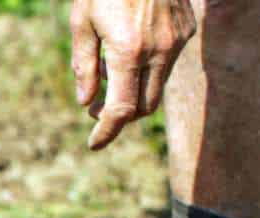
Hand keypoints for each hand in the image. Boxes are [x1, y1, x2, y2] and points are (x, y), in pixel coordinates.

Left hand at [70, 0, 196, 149]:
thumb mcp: (82, 23)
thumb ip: (83, 66)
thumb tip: (86, 102)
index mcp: (128, 52)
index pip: (121, 110)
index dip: (106, 131)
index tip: (94, 143)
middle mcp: (158, 50)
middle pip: (143, 106)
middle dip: (119, 115)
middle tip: (96, 109)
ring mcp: (177, 41)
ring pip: (156, 86)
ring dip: (132, 92)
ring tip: (108, 75)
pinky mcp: (186, 30)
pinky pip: (167, 63)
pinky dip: (146, 70)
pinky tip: (127, 53)